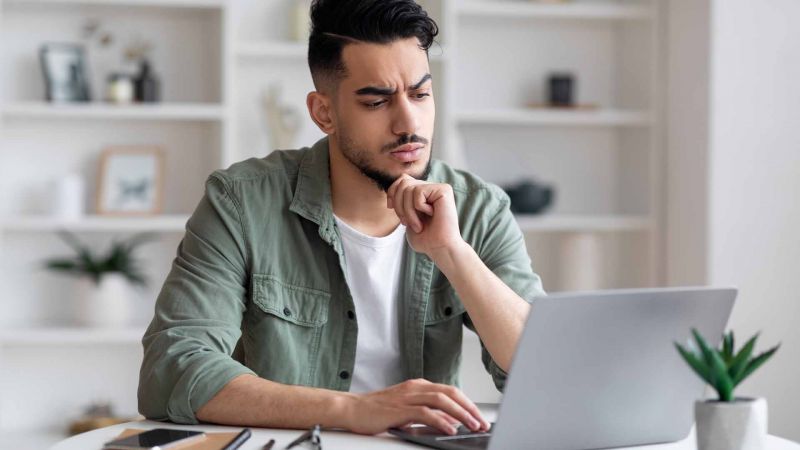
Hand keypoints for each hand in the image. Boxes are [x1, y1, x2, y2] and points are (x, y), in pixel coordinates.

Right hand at [343, 378, 490, 434]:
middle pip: (450, 393)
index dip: (467, 404)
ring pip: (441, 400)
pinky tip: (450, 429)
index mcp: (419, 386)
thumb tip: (450, 422)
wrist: (351, 408)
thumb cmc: (376, 410)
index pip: (450, 391)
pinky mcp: (399, 408)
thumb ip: (428, 414)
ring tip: (472, 426)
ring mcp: (407, 396)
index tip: (479, 417)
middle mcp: (415, 387)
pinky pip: (425, 412)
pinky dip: (440, 420)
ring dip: (460, 413)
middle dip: (469, 408)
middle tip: (482, 422)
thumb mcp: (407, 411)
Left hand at [386, 175, 463, 257]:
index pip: (402, 180)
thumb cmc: (425, 239)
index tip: (391, 207)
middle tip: (406, 222)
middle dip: (399, 204)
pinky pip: (419, 192)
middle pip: (403, 182)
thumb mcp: (407, 217)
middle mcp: (432, 188)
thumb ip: (402, 200)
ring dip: (408, 211)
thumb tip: (394, 187)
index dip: (392, 192)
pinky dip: (419, 208)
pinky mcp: (444, 190)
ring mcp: (439, 188)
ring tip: (418, 225)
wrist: (440, 248)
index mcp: (424, 193)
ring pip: (409, 188)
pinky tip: (431, 216)